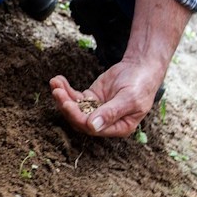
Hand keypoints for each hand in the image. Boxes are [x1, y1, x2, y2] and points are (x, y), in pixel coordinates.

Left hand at [50, 57, 164, 136]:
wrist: (141, 67)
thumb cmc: (140, 85)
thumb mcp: (129, 99)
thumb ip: (111, 112)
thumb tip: (92, 127)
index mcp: (118, 127)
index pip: (92, 128)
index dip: (77, 117)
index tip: (67, 104)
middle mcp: (105, 122)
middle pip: (79, 119)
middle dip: (66, 106)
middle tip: (57, 92)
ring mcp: (96, 110)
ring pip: (74, 108)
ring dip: (62, 97)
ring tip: (55, 83)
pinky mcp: (91, 98)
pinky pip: (75, 97)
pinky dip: (65, 89)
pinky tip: (58, 80)